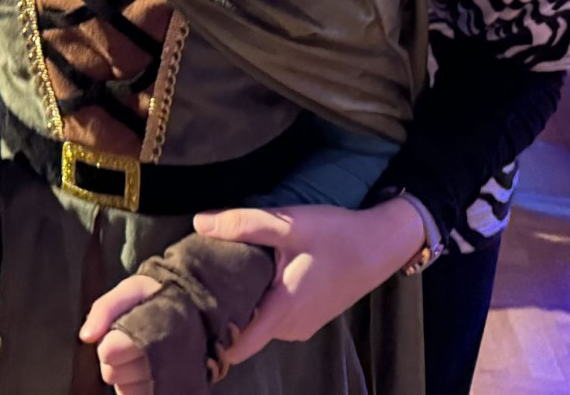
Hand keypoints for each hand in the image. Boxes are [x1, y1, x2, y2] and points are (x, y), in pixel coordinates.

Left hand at [79, 275, 160, 394]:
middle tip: (131, 339)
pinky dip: (134, 387)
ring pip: (123, 389)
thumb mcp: (131, 290)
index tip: (121, 327)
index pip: (109, 350)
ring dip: (125, 374)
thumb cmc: (153, 299)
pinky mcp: (166, 392)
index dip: (108, 341)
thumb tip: (85, 337)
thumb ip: (105, 308)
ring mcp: (167, 381)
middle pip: (111, 373)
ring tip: (142, 354)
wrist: (190, 311)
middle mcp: (163, 358)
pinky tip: (145, 370)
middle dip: (115, 357)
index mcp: (152, 328)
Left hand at [188, 201, 423, 364]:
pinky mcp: (308, 316)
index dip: (211, 335)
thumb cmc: (337, 235)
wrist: (380, 244)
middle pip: (244, 331)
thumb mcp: (290, 224)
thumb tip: (200, 224)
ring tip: (223, 273)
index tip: (189, 314)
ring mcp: (301, 325)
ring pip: (259, 322)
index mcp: (284, 311)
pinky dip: (261, 299)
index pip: (237, 345)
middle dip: (222, 309)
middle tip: (199, 281)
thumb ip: (244, 224)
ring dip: (243, 302)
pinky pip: (274, 315)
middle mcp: (291, 328)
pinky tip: (254, 274)